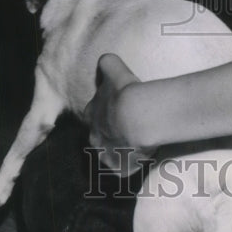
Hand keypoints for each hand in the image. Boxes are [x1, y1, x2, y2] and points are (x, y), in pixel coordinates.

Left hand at [84, 54, 155, 176]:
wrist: (137, 116)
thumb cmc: (124, 92)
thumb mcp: (114, 69)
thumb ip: (108, 64)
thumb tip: (105, 61)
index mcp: (91, 114)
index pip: (93, 114)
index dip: (105, 112)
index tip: (117, 110)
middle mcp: (93, 137)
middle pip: (99, 137)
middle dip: (110, 134)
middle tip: (127, 128)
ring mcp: (105, 156)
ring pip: (109, 155)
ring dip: (119, 151)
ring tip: (135, 145)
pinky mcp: (118, 169)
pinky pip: (123, 170)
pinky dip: (131, 166)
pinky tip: (141, 158)